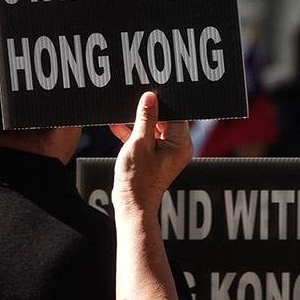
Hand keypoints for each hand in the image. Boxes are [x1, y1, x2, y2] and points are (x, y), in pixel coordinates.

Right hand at [109, 92, 192, 212]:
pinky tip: (118, 125)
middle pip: (165, 120)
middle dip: (149, 111)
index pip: (176, 114)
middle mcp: (177, 148)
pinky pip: (145, 138)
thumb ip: (145, 118)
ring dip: (138, 122)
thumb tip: (150, 98)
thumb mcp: (139, 143)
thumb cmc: (138, 180)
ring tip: (125, 113)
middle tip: (135, 102)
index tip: (149, 94)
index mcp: (181, 144)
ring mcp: (165, 153)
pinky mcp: (153, 157)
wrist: (130, 204)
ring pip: (153, 128)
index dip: (162, 103)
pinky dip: (133, 132)